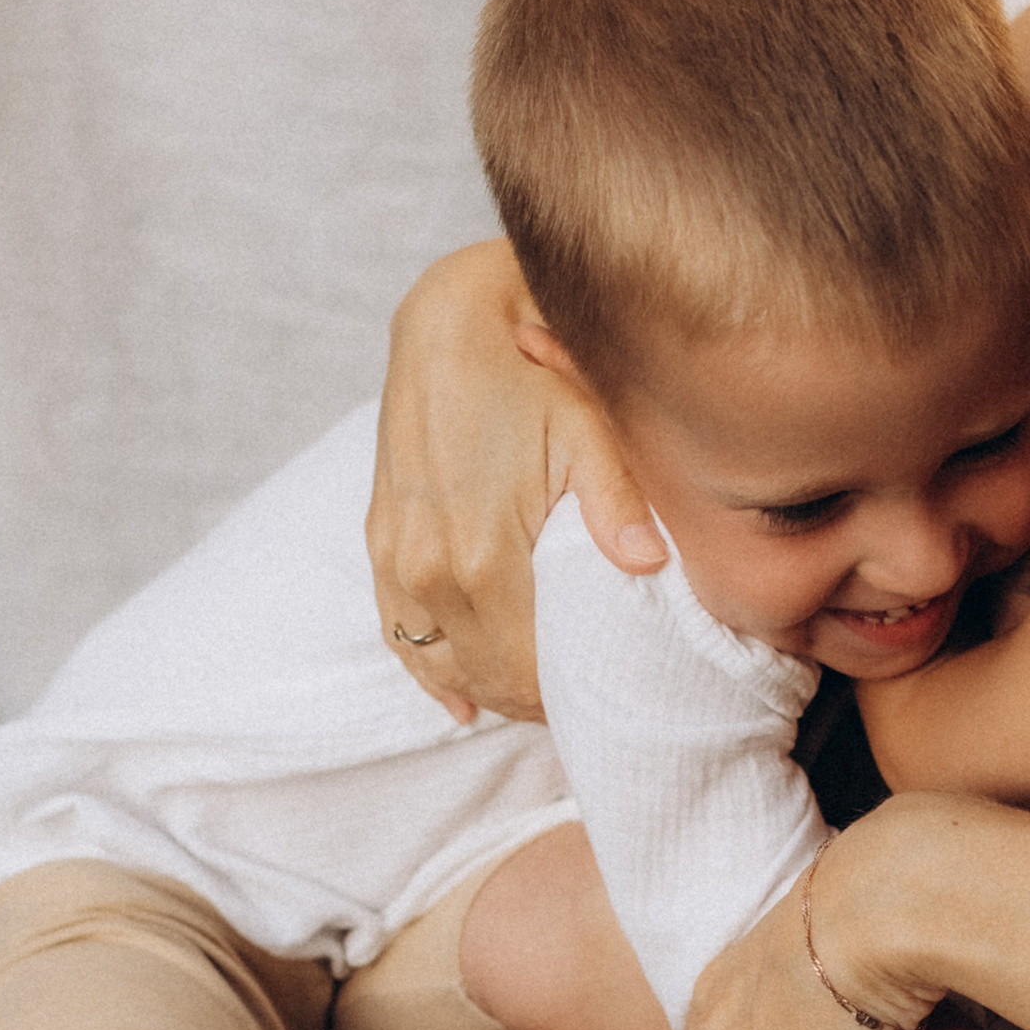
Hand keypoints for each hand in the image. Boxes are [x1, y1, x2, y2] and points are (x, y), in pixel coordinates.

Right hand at [367, 240, 666, 721]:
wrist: (450, 318)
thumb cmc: (532, 367)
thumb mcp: (587, 426)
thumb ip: (617, 504)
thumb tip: (650, 567)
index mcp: (481, 553)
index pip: (525, 668)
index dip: (563, 699)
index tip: (602, 706)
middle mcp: (427, 566)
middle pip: (483, 676)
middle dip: (532, 703)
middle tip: (582, 711)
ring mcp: (395, 556)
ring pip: (440, 663)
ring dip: (486, 689)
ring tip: (536, 701)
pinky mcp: (379, 540)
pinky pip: (397, 632)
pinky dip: (430, 669)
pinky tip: (459, 700)